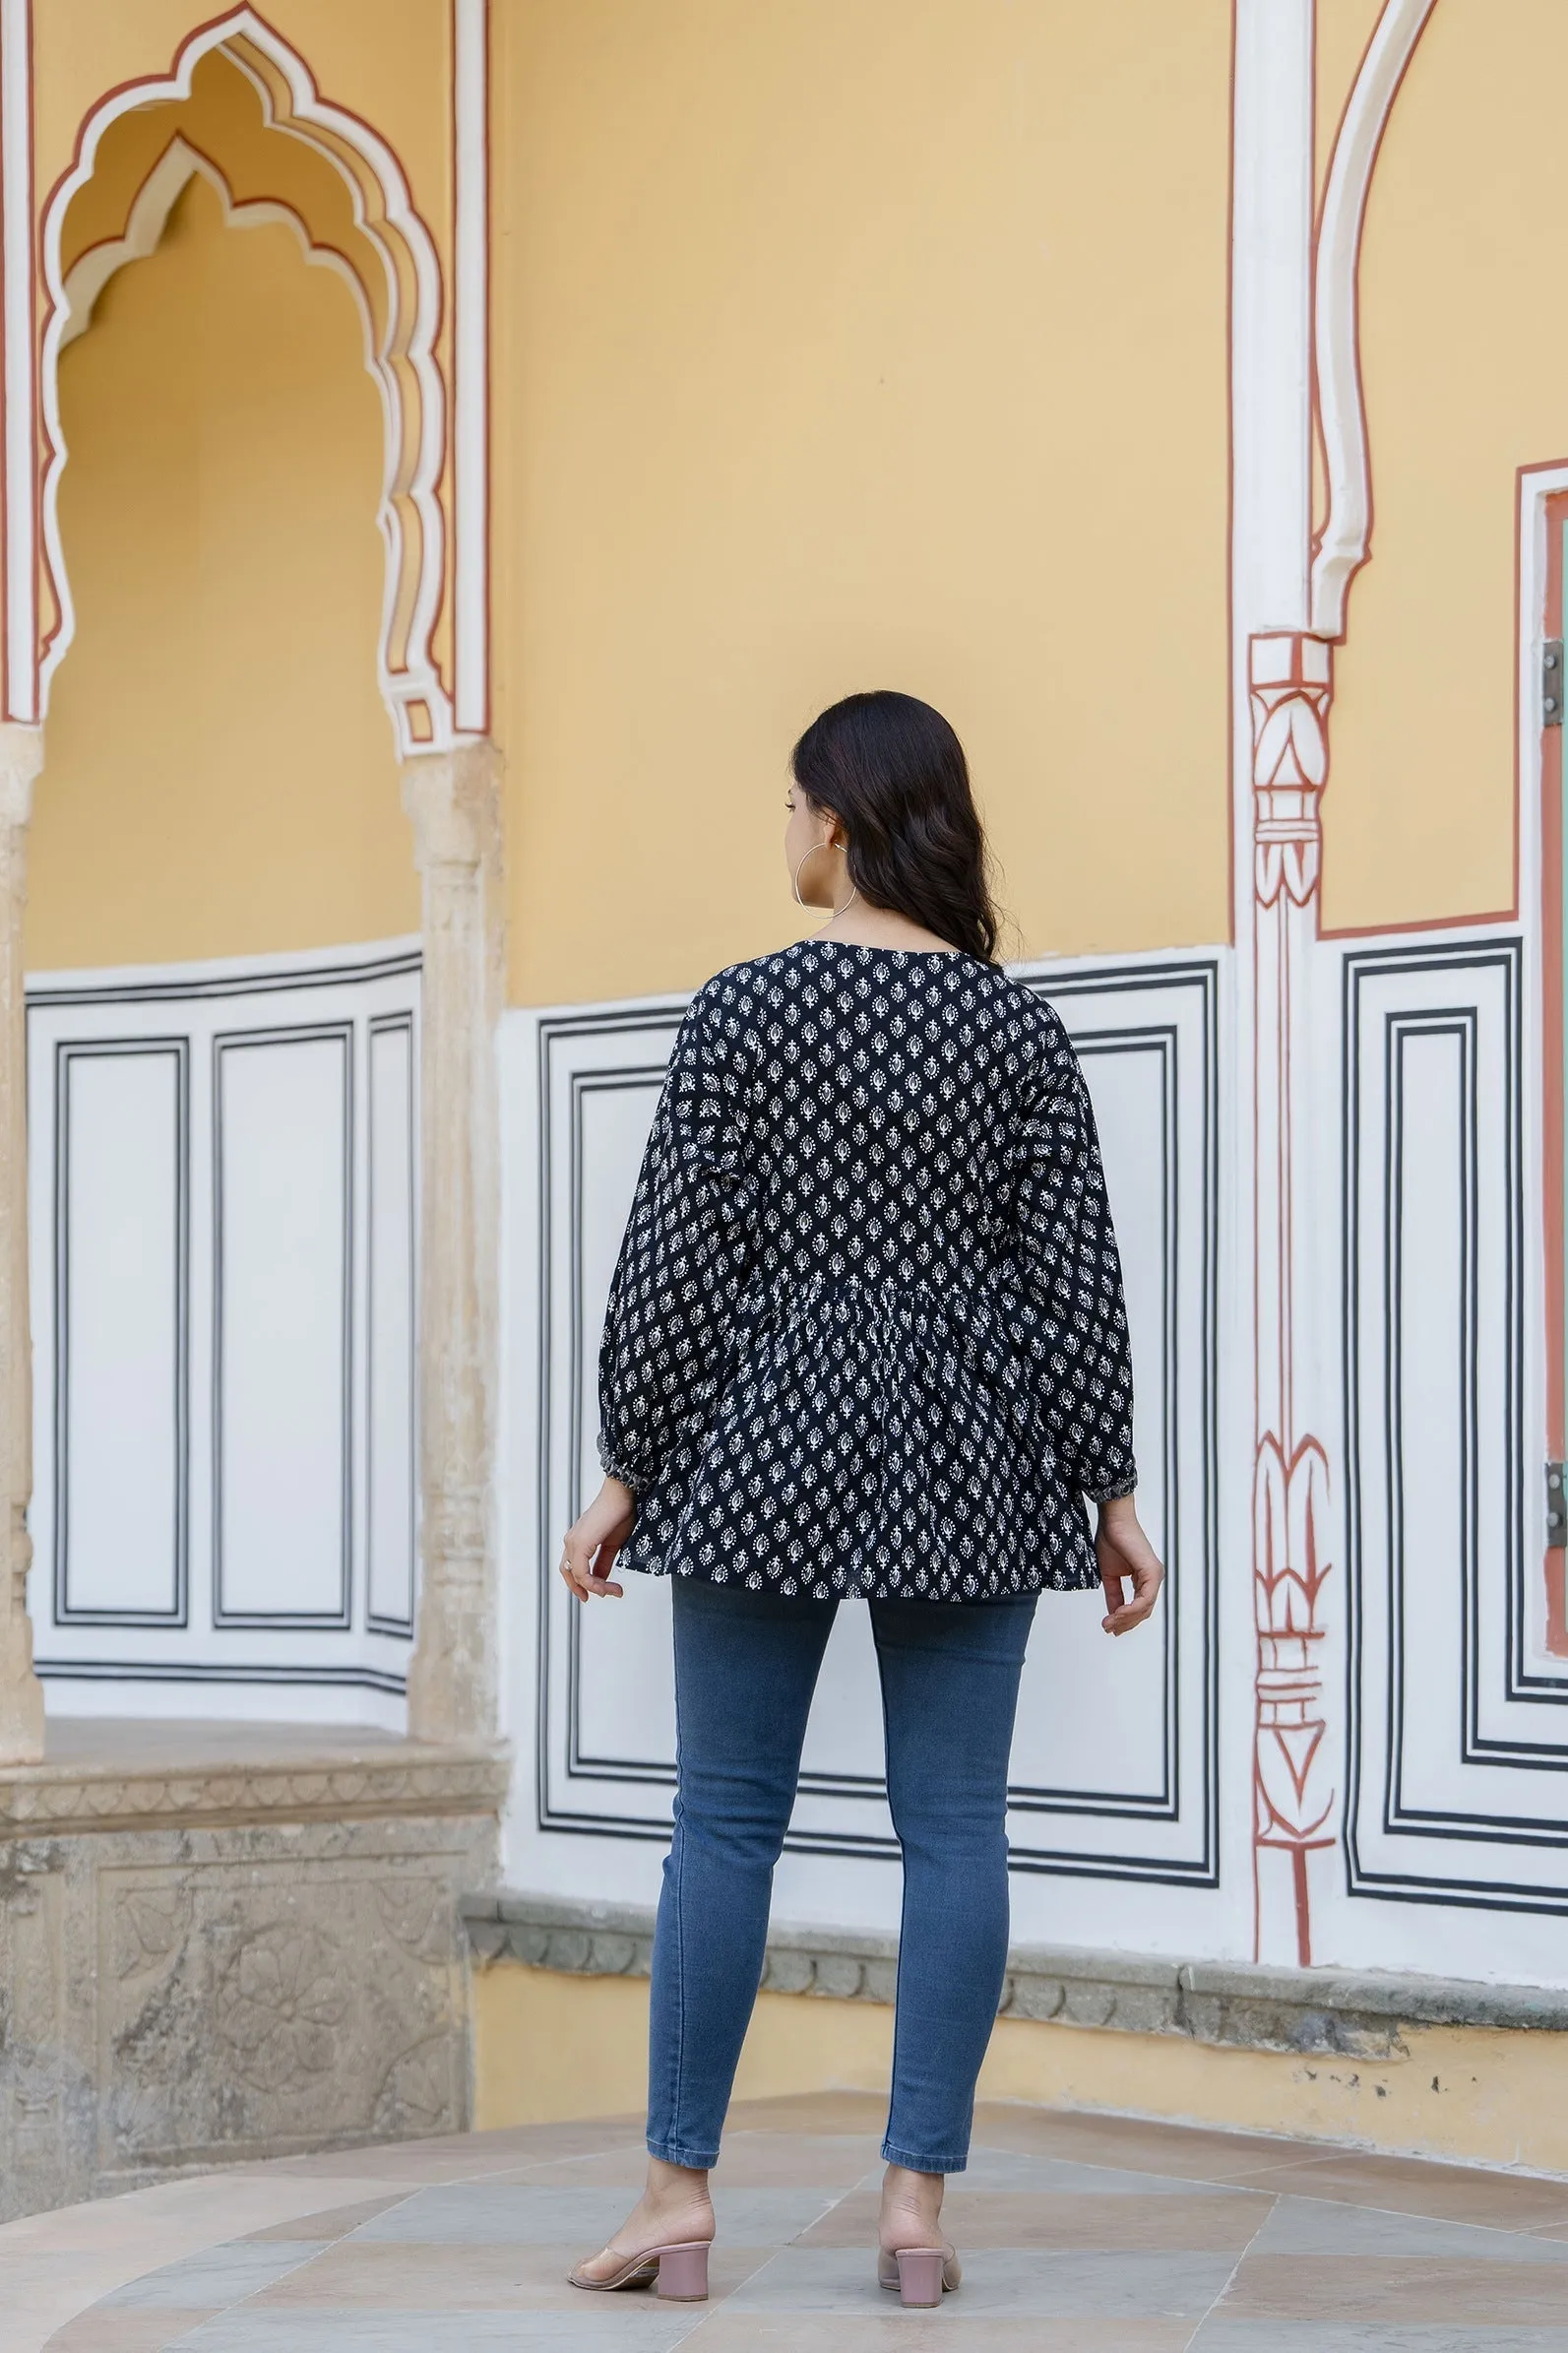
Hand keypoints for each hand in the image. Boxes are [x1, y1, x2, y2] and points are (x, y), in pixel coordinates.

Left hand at [559, 1477, 635, 1600]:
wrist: (623, 1494)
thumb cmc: (620, 1512)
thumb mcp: (612, 1545)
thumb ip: (603, 1563)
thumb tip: (601, 1578)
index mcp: (578, 1541)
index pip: (574, 1569)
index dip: (587, 1584)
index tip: (607, 1591)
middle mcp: (571, 1541)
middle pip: (569, 1574)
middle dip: (583, 1589)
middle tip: (601, 1595)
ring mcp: (573, 1542)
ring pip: (575, 1575)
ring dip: (594, 1587)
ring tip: (612, 1590)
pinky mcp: (580, 1543)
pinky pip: (581, 1572)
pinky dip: (593, 1583)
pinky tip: (606, 1586)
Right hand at [1096, 1495, 1163, 1634]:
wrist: (1113, 1520)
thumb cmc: (1112, 1540)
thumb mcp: (1109, 1575)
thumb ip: (1114, 1595)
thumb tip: (1113, 1614)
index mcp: (1146, 1579)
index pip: (1140, 1607)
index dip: (1125, 1620)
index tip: (1109, 1627)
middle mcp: (1154, 1578)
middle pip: (1143, 1611)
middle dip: (1125, 1623)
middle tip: (1109, 1628)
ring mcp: (1155, 1576)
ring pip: (1144, 1608)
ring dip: (1126, 1619)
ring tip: (1109, 1623)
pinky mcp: (1152, 1572)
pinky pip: (1144, 1599)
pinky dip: (1130, 1609)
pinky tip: (1117, 1613)